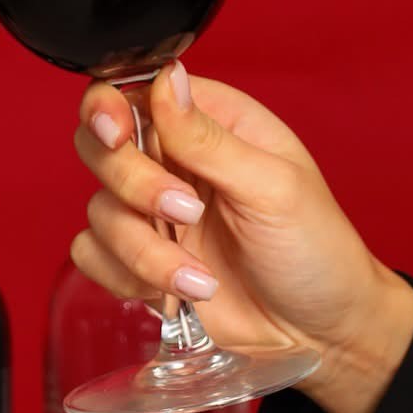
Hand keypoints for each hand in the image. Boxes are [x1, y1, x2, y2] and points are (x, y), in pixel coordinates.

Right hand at [74, 63, 412, 412]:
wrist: (319, 334)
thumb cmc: (315, 249)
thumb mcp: (273, 187)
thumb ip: (209, 139)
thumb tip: (166, 78)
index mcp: (208, 124)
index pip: (134, 90)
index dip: (109, 105)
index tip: (116, 132)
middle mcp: (171, 161)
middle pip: (100, 145)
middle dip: (131, 183)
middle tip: (185, 213)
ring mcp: (151, 213)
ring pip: (98, 210)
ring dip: (144, 250)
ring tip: (200, 278)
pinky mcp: (138, 261)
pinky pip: (92, 256)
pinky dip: (127, 277)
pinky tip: (177, 293)